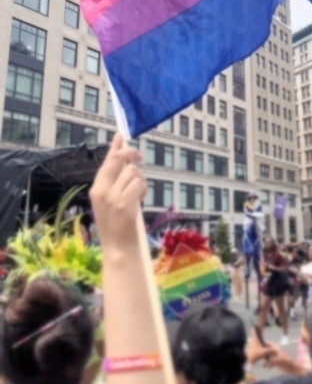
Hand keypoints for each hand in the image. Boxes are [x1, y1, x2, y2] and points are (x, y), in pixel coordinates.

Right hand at [89, 133, 144, 250]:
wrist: (118, 248)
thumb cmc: (116, 225)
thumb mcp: (109, 201)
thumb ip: (114, 181)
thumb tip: (123, 160)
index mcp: (96, 189)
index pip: (106, 161)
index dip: (115, 147)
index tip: (121, 135)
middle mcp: (101, 191)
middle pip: (118, 160)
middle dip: (131, 154)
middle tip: (140, 157)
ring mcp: (112, 197)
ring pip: (132, 172)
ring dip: (140, 180)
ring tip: (138, 194)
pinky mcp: (124, 204)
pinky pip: (138, 184)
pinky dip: (143, 189)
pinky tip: (140, 199)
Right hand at [261, 342, 303, 374]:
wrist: (291, 367)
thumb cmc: (285, 361)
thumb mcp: (278, 360)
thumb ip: (270, 362)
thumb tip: (264, 364)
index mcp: (275, 347)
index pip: (268, 343)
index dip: (263, 343)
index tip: (257, 345)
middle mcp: (274, 351)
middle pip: (266, 349)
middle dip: (262, 352)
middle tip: (257, 354)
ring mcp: (275, 356)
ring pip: (267, 355)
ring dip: (264, 358)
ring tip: (260, 360)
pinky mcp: (275, 361)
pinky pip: (269, 361)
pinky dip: (267, 363)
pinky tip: (266, 366)